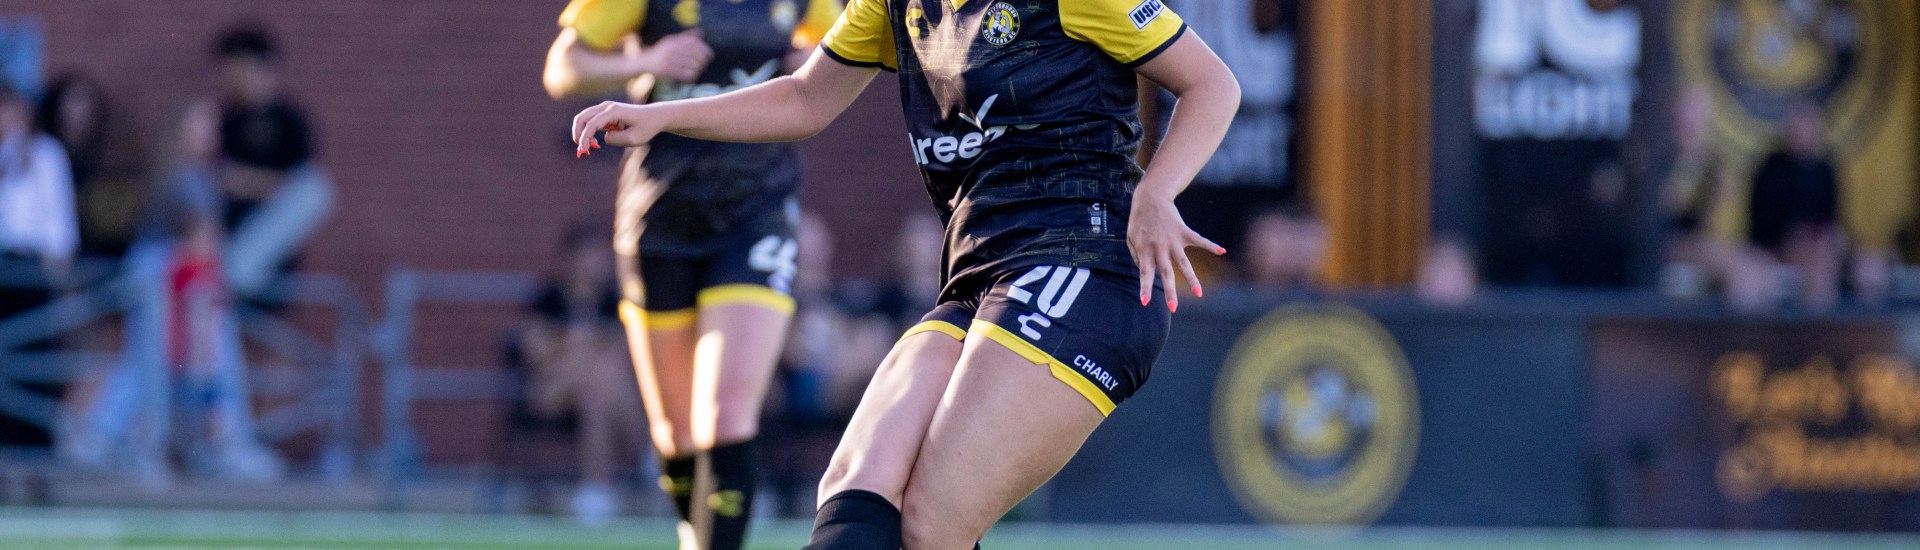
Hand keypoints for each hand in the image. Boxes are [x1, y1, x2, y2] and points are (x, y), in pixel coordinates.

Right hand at [572, 101, 663, 154]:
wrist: (654, 116)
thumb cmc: (646, 127)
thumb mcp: (633, 139)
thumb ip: (615, 139)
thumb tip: (603, 138)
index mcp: (613, 111)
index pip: (592, 124)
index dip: (585, 138)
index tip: (584, 151)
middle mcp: (606, 107)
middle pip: (582, 118)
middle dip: (577, 134)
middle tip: (582, 150)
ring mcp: (604, 108)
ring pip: (583, 118)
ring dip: (581, 133)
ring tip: (592, 147)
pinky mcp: (604, 113)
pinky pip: (589, 121)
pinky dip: (587, 132)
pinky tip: (596, 142)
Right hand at [634, 29, 712, 81]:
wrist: (643, 62)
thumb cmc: (661, 52)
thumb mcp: (671, 41)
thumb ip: (686, 37)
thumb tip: (701, 32)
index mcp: (674, 41)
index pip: (694, 44)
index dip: (705, 50)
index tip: (710, 56)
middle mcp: (671, 49)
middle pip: (695, 55)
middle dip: (702, 61)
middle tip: (704, 65)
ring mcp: (668, 60)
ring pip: (691, 66)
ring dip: (697, 70)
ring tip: (697, 71)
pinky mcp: (665, 71)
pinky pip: (684, 75)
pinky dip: (691, 77)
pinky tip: (691, 77)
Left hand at [1127, 194, 1223, 312]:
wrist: (1151, 197)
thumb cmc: (1139, 220)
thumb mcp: (1131, 238)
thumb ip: (1136, 255)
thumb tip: (1145, 271)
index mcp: (1145, 250)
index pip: (1145, 273)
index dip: (1145, 288)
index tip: (1145, 302)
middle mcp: (1160, 248)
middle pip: (1166, 273)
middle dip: (1170, 291)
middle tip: (1173, 308)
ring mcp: (1173, 240)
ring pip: (1184, 263)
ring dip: (1192, 279)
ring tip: (1199, 295)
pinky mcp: (1184, 232)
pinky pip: (1199, 240)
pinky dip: (1210, 245)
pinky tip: (1222, 251)